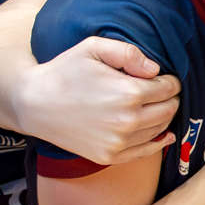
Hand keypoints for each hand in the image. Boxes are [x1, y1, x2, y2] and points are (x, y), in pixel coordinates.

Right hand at [15, 38, 181, 165]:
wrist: (34, 103)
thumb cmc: (64, 71)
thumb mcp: (94, 48)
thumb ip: (129, 53)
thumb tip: (155, 70)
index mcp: (129, 93)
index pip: (168, 88)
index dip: (170, 81)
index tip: (164, 77)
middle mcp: (127, 122)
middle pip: (168, 110)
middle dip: (170, 98)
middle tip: (162, 91)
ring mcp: (118, 142)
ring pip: (160, 130)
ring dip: (164, 117)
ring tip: (155, 106)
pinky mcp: (108, 156)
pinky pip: (145, 152)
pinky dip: (158, 142)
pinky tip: (164, 134)